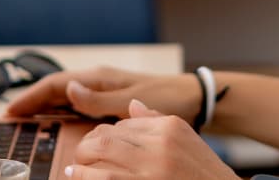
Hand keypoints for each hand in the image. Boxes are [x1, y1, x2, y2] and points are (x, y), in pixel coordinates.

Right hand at [6, 66, 201, 121]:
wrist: (191, 96)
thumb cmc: (166, 97)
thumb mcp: (132, 101)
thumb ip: (99, 99)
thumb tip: (69, 91)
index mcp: (99, 77)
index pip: (55, 84)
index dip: (31, 96)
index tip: (11, 109)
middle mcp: (98, 80)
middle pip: (55, 89)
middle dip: (31, 100)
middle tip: (9, 116)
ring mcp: (103, 89)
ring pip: (64, 95)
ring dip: (44, 105)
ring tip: (24, 117)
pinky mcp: (110, 99)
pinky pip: (77, 103)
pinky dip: (61, 110)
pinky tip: (55, 119)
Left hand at [65, 100, 239, 179]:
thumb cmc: (203, 170)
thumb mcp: (186, 137)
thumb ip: (157, 120)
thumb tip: (133, 106)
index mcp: (168, 128)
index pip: (123, 124)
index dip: (105, 133)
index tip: (98, 143)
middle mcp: (158, 145)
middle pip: (107, 137)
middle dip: (87, 145)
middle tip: (81, 154)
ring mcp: (150, 170)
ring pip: (101, 156)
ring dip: (81, 162)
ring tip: (75, 168)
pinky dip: (86, 178)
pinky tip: (78, 177)